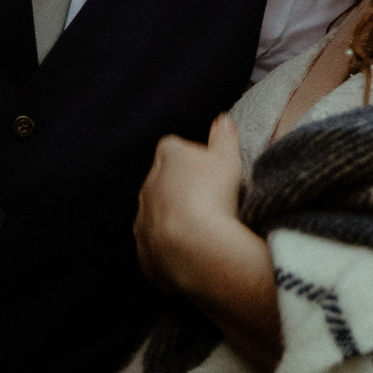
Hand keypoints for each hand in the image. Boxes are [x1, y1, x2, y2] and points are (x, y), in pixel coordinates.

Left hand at [135, 115, 283, 369]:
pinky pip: (156, 246)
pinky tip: (192, 253)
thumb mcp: (228, 160)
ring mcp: (143, 220)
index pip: (175, 147)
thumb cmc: (215, 196)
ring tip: (203, 230)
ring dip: (174, 219)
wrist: (197, 249)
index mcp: (167, 157)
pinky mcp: (144, 252)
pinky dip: (170, 248)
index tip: (212, 171)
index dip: (193, 157)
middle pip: (164, 180)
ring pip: (156, 214)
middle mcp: (148, 185)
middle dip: (181, 188)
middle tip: (210, 201)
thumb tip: (223, 119)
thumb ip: (225, 137)